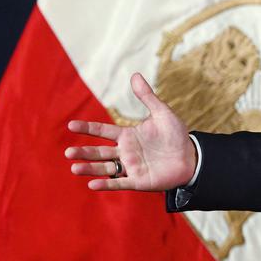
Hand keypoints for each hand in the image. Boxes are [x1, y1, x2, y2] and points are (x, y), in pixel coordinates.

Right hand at [65, 73, 195, 190]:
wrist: (192, 157)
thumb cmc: (176, 136)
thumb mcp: (162, 113)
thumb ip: (147, 97)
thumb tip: (135, 75)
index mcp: (128, 135)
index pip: (103, 130)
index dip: (87, 127)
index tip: (71, 125)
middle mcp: (126, 151)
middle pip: (99, 152)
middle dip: (84, 152)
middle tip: (68, 153)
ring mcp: (131, 167)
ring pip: (105, 168)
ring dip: (90, 168)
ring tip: (74, 168)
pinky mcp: (139, 181)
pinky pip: (120, 183)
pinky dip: (106, 184)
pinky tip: (93, 185)